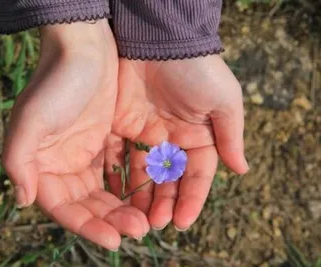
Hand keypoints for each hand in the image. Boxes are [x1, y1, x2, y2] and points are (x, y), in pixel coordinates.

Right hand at [2, 21, 148, 249]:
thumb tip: (23, 200)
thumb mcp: (30, 119)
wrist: (84, 48)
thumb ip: (19, 161)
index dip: (87, 227)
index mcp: (42, 166)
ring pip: (107, 192)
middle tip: (139, 229)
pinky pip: (121, 171)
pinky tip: (150, 195)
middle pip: (88, 205)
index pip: (64, 208)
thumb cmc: (55, 82)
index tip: (114, 240)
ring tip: (148, 219)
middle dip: (112, 220)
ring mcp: (87, 153)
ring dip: (125, 207)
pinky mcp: (107, 140)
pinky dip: (133, 185)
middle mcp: (63, 164)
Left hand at [107, 55, 248, 230]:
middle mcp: (172, 139)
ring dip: (140, 196)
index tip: (182, 222)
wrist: (157, 41)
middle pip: (168, 180)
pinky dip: (118, 176)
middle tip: (154, 224)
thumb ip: (230, 137)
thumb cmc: (196, 70)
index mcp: (198, 137)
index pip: (197, 176)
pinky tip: (116, 194)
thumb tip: (242, 170)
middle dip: (163, 203)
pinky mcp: (121, 126)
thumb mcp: (224, 101)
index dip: (191, 200)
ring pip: (143, 173)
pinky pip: (120, 157)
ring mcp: (145, 134)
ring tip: (135, 218)